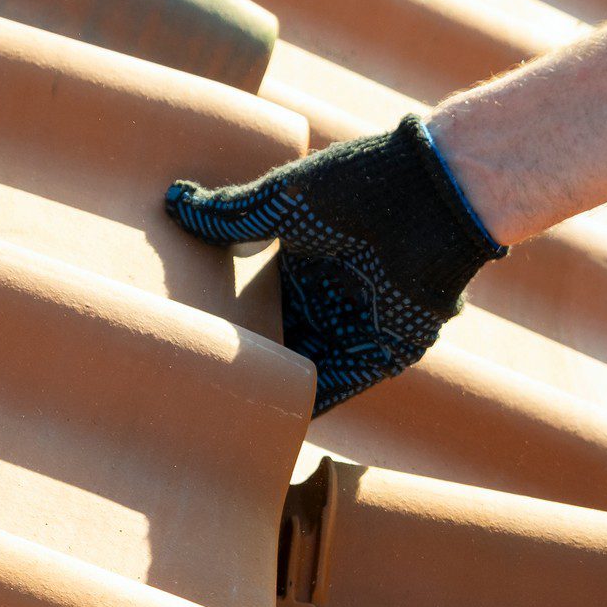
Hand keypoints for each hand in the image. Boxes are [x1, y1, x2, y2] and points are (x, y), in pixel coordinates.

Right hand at [166, 115, 504, 413]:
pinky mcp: (385, 352)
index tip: (192, 330)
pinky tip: (275, 420)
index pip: (261, 297)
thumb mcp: (283, 199)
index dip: (231, 313)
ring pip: (307, 366)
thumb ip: (231, 213)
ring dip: (276, 387)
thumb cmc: (359, 186)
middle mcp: (333, 293)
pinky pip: (341, 387)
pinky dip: (312, 404)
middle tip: (201, 377)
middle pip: (282, 336)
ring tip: (227, 409)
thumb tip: (177, 201)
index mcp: (309, 256)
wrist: (429, 198)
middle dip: (251, 356)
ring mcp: (358, 324)